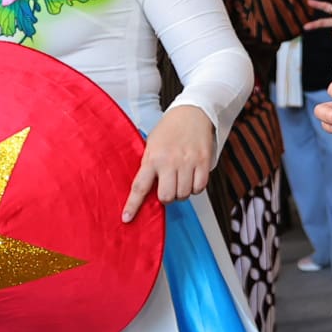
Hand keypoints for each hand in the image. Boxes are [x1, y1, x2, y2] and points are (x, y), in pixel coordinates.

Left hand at [121, 105, 215, 220]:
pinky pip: (200, 187)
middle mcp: (170, 161)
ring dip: (182, 192)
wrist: (192, 112)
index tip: (127, 218)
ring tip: (181, 180)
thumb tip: (146, 191)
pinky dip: (196, 188)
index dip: (133, 205)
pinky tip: (192, 178)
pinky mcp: (203, 161)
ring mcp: (188, 162)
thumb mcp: (152, 145)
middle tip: (168, 188)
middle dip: (167, 197)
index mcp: (152, 157)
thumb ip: (149, 166)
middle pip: (167, 196)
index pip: (140, 186)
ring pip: (184, 194)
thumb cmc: (169, 130)